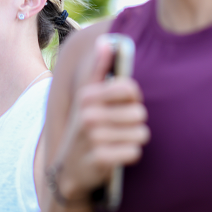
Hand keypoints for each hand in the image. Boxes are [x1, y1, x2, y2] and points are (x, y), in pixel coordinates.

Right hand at [54, 38, 149, 200]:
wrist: (70, 169)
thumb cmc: (86, 127)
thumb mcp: (87, 99)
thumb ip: (98, 69)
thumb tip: (106, 41)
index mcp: (87, 96)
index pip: (130, 89)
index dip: (133, 99)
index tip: (124, 106)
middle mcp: (87, 115)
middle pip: (139, 113)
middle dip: (134, 123)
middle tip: (119, 130)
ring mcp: (92, 138)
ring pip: (141, 134)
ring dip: (134, 140)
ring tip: (118, 142)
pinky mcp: (99, 160)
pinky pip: (134, 152)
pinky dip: (129, 156)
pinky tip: (117, 156)